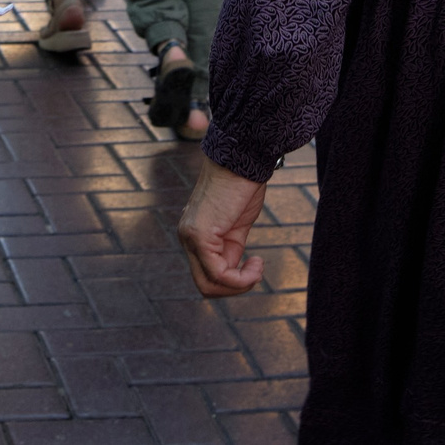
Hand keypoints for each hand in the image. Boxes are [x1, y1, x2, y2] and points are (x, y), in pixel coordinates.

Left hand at [176, 154, 267, 296]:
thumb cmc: (243, 185)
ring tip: (257, 267)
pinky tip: (257, 263)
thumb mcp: (236, 223)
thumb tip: (234, 270)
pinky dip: (242, 278)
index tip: (255, 263)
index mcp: (194, 235)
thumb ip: (230, 246)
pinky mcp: (201, 236)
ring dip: (240, 285)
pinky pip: (219, 274)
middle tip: (256, 271)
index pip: (206, 275)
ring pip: (209, 285)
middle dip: (235, 287)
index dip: (233, 281)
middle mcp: (186, 238)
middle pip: (204, 285)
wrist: (243, 157)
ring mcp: (191, 238)